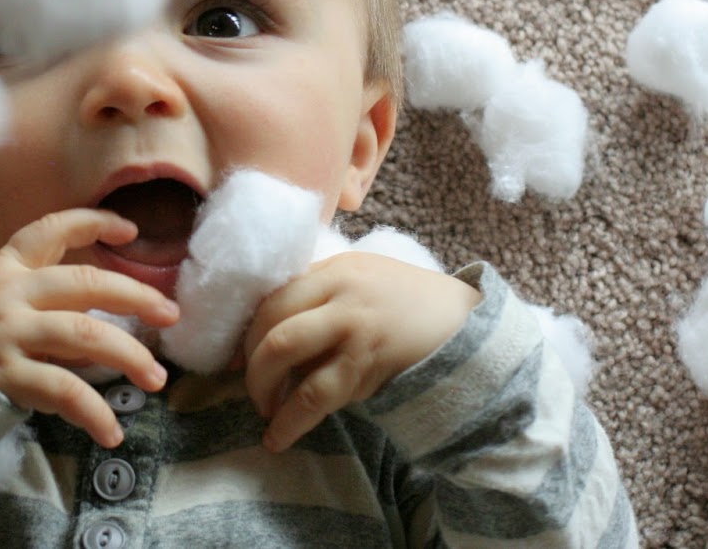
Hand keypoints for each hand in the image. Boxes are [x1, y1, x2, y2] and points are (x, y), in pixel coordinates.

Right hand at [0, 209, 180, 447]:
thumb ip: (22, 295)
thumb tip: (83, 312)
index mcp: (1, 268)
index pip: (50, 229)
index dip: (92, 223)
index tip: (129, 230)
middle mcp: (8, 294)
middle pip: (84, 283)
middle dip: (135, 296)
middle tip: (169, 314)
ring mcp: (6, 334)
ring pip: (85, 336)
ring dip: (129, 356)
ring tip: (156, 378)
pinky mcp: (3, 375)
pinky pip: (62, 391)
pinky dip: (93, 412)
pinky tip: (112, 431)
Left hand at [241, 253, 481, 452]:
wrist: (470, 324)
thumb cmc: (414, 307)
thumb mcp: (367, 281)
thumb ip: (327, 295)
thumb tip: (275, 333)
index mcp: (336, 267)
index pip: (273, 294)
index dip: (248, 330)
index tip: (237, 355)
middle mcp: (339, 289)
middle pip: (269, 319)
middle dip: (250, 361)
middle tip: (251, 388)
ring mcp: (353, 323)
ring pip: (283, 349)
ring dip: (261, 387)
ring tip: (265, 412)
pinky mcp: (367, 361)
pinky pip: (314, 394)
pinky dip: (289, 421)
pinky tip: (277, 439)